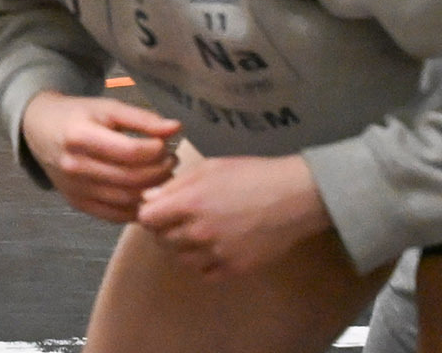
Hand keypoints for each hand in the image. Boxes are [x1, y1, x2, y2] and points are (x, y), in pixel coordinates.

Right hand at [19, 92, 181, 221]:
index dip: (157, 150)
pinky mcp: (77, 203)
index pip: (130, 152)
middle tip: (170, 161)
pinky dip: (137, 207)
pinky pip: (117, 214)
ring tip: (160, 174)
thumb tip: (176, 128)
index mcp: (79, 136)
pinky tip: (144, 191)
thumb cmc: (76, 114)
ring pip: (128, 199)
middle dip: (161, 171)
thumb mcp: (106, 108)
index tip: (166, 144)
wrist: (38, 129)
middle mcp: (74, 166)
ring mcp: (75, 188)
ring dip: (153, 190)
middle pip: (132, 178)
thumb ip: (141, 118)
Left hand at [137, 153, 331, 276]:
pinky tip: (212, 249)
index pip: (146, 218)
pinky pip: (205, 274)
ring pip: (181, 259)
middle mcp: (199, 232)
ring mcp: (218, 253)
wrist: (294, 197)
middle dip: (163, 229)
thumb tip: (148, 199)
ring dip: (182, 248)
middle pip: (161, 240)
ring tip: (196, 233)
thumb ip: (174, 185)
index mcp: (189, 203)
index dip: (149, 213)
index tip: (158, 209)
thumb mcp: (208, 168)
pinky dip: (203, 264)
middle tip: (177, 220)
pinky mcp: (237, 268)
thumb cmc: (251, 175)